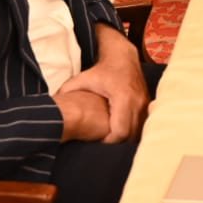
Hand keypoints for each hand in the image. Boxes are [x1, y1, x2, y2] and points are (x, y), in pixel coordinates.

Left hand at [57, 25, 148, 142]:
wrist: (123, 57)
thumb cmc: (102, 70)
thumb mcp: (83, 79)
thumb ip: (68, 91)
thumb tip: (54, 104)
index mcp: (122, 97)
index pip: (120, 131)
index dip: (109, 142)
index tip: (98, 142)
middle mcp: (137, 102)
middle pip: (131, 135)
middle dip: (117, 143)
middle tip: (103, 144)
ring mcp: (144, 103)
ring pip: (138, 132)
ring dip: (126, 139)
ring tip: (111, 139)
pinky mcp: (147, 104)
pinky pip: (142, 125)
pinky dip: (133, 131)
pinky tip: (122, 131)